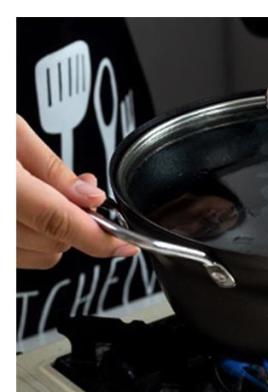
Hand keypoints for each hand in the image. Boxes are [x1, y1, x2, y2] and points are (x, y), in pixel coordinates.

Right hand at [16, 115, 138, 268]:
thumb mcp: (8, 130)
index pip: (59, 222)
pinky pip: (17, 257)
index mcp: (0, 187)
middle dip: (78, 221)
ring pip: (38, 256)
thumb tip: (88, 196)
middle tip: (79, 191)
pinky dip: (32, 239)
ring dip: (55, 233)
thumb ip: (50, 167)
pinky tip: (27, 212)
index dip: (101, 237)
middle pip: (55, 243)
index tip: (126, 243)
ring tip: (44, 196)